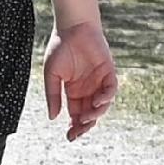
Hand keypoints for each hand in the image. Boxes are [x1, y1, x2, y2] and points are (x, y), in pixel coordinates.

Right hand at [43, 22, 117, 139]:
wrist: (73, 28)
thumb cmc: (60, 48)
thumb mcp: (52, 75)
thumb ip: (53, 96)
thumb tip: (53, 118)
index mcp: (73, 91)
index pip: (76, 114)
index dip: (74, 126)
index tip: (70, 136)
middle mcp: (87, 89)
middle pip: (89, 113)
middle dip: (85, 125)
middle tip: (79, 132)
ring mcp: (99, 81)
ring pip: (101, 105)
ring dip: (95, 114)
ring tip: (87, 118)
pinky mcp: (108, 72)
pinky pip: (111, 90)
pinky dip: (106, 97)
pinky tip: (97, 101)